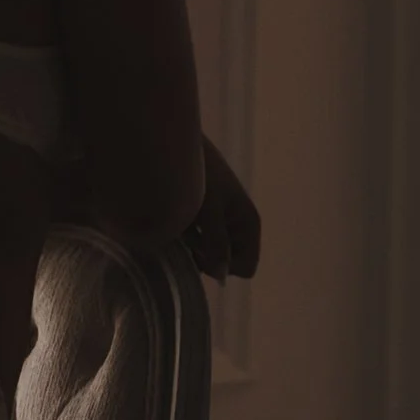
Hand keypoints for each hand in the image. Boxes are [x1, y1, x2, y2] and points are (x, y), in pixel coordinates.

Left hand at [185, 138, 260, 279]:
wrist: (176, 144)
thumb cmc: (199, 173)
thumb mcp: (208, 209)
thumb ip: (216, 242)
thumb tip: (222, 275)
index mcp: (247, 223)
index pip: (245, 267)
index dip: (223, 267)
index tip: (200, 252)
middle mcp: (237, 225)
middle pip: (226, 262)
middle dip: (205, 257)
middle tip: (185, 236)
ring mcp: (220, 221)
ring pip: (209, 253)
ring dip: (192, 247)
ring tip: (177, 225)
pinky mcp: (202, 217)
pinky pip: (197, 241)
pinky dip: (184, 238)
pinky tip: (172, 222)